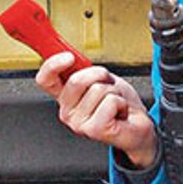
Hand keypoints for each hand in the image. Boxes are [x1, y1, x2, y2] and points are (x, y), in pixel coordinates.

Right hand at [35, 53, 157, 167]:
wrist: (137, 125)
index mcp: (65, 97)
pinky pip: (110, 101)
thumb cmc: (119, 103)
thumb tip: (69, 54)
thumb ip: (81, 68)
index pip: (45, 79)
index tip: (69, 57)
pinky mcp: (93, 130)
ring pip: (98, 89)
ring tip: (115, 103)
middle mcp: (67, 112)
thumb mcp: (99, 78)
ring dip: (114, 91)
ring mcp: (78, 123)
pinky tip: (119, 113)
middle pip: (76, 79)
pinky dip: (121, 102)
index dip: (52, 65)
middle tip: (107, 86)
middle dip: (100, 75)